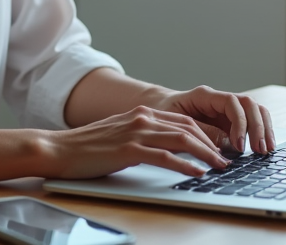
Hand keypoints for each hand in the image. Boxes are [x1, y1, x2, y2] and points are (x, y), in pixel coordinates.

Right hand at [41, 106, 229, 179]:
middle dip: (211, 143)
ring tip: (219, 167)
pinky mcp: (129, 150)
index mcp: (141, 113)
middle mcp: (142, 117)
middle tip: (226, 159)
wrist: (59, 149)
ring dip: (205, 154)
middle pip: (188, 127)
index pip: (183, 119)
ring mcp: (135, 132)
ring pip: (182, 139)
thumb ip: (141, 136)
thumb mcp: (119, 134)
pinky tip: (197, 173)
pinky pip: (165, 156)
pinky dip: (185, 165)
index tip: (219, 147)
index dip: (205, 133)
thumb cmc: (88, 147)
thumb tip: (164, 150)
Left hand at [150, 86, 274, 154]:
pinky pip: (250, 122)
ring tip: (266, 150)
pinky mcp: (229, 121)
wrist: (155, 110)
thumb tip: (229, 144)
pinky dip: (259, 133)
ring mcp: (226, 110)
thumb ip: (203, 132)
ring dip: (263, 129)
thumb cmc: (161, 115)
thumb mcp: (176, 125)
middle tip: (259, 149)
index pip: (231, 102)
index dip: (239, 122)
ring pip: (254, 111)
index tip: (238, 144)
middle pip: (249, 104)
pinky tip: (263, 148)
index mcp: (204, 95)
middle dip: (257, 126)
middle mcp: (218, 100)